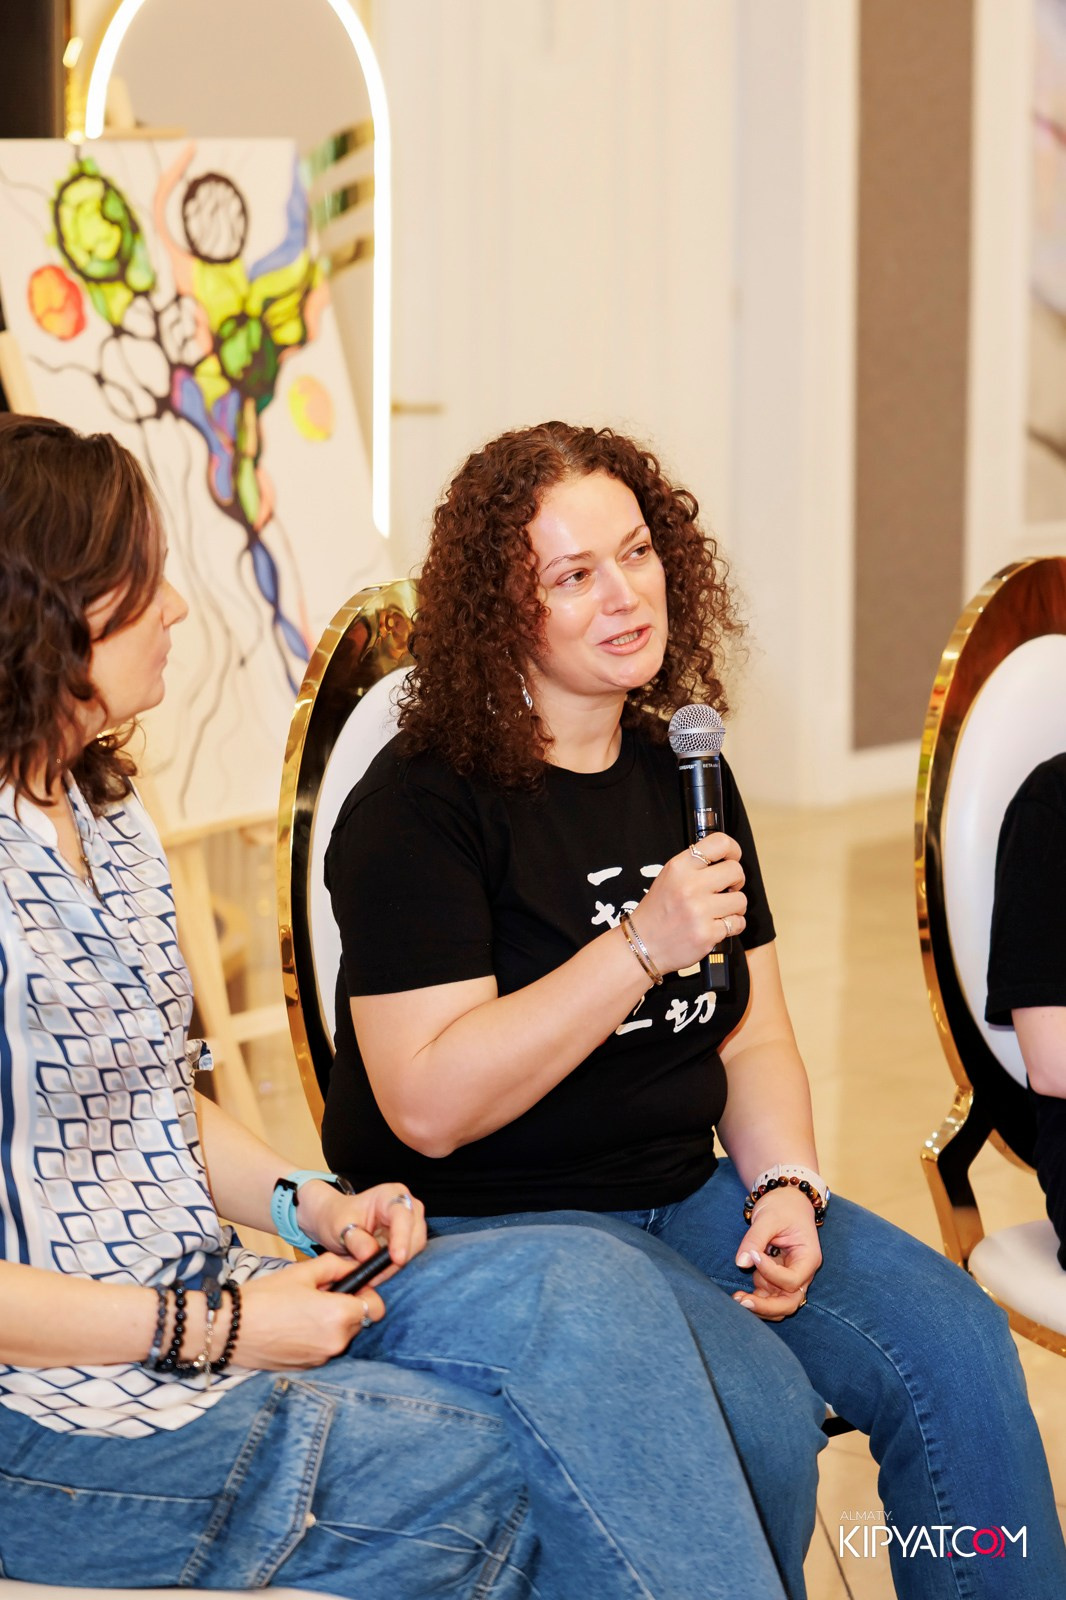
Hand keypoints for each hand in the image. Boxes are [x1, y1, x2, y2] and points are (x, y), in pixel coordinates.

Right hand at [238, 1252, 389, 1368]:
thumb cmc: (265, 1297)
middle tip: (319, 1294)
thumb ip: (336, 1266)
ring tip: (302, 1310)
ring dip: (331, 1324)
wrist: (229, 1329)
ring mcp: (321, 1359)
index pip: (376, 1308)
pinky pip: (323, 1349)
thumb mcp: (302, 1272)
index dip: (367, 1294)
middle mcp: (335, 1342)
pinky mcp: (307, 1368)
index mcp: (338, 1315)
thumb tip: (356, 1265)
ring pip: (341, 1336)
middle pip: (358, 1322)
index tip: (352, 1286)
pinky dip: (316, 1338)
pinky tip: (293, 1327)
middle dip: (346, 1307)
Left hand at [294, 1180, 427, 1285]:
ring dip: (396, 1265)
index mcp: (390, 1195)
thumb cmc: (339, 1216)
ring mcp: (410, 1223)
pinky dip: (395, 1268)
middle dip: (400, 1256)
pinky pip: (410, 1256)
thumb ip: (355, 1240)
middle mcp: (406, 1205)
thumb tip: (370, 1255)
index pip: (403, 1215)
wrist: (337, 1220)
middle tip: (376, 1276)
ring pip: (415, 1248)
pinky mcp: (409, 1239)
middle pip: (415, 1233)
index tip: (397, 1259)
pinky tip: (378, 1274)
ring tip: (373, 1275)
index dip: (402, 1237)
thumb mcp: (340, 1226)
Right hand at [628, 832, 746, 975]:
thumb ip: (694, 866)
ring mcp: (699, 911)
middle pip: (736, 871)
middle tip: (727, 889)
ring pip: (740, 900)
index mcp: (679, 868)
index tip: (733, 857)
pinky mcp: (707, 934)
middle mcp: (689, 886)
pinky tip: (718, 926)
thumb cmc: (657, 912)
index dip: (733, 849)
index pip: (719, 843)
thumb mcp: (668, 878)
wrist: (642, 946)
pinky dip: (732, 926)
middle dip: (736, 881)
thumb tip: (726, 860)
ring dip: (735, 906)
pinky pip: (738, 923)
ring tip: (720, 911)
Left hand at [731, 1186, 821, 1320]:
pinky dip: (756, 1300)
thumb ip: (755, 1239)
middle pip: (790, 1302)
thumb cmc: (782, 1207)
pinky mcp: (777, 1279)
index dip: (771, 1273)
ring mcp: (790, 1278)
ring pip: (780, 1305)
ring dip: (760, 1307)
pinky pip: (769, 1298)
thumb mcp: (769, 1217)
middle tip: (742, 1301)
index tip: (754, 1255)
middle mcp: (803, 1273)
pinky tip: (739, 1295)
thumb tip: (741, 1263)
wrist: (786, 1201)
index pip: (792, 1279)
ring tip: (737, 1298)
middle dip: (767, 1306)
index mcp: (808, 1258)